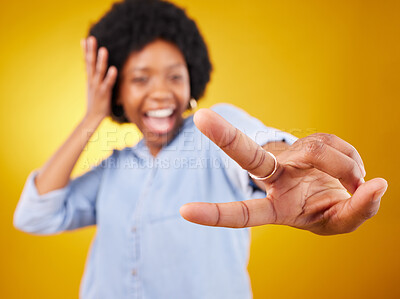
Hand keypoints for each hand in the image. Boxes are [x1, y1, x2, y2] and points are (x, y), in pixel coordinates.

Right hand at [82, 36, 117, 119]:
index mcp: (90, 78)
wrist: (92, 117)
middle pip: (90, 63)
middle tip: (91, 38)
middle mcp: (92, 80)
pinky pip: (108, 83)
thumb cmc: (96, 103)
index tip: (85, 39)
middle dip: (90, 50)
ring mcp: (97, 86)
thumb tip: (100, 71)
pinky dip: (110, 76)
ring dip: (101, 60)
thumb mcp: (94, 88)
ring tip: (103, 49)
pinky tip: (113, 68)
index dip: (85, 51)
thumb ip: (97, 79)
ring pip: (99, 71)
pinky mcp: (104, 93)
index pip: (86, 62)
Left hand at [180, 109, 387, 234]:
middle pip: (250, 156)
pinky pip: (333, 143)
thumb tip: (376, 186)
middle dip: (227, 137)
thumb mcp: (340, 222)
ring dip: (347, 168)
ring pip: (318, 151)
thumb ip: (358, 211)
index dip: (217, 214)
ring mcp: (290, 158)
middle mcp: (276, 179)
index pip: (244, 213)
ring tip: (354, 183)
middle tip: (203, 118)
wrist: (335, 190)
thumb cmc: (327, 210)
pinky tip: (349, 169)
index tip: (184, 212)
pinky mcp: (306, 143)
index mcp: (276, 208)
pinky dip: (351, 158)